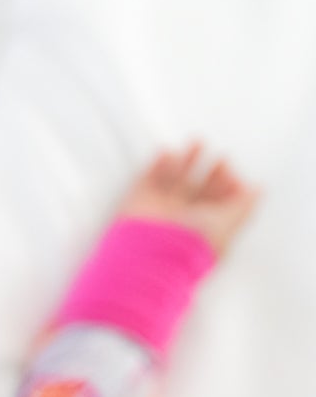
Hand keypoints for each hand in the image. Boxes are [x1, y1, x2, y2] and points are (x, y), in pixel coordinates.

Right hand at [120, 143, 259, 257]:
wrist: (153, 252)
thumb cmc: (190, 244)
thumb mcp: (231, 222)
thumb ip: (246, 204)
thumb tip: (257, 190)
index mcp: (202, 226)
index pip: (216, 200)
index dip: (225, 180)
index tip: (227, 168)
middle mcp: (180, 219)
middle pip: (195, 188)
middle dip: (206, 168)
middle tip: (214, 154)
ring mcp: (159, 212)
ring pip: (173, 180)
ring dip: (185, 160)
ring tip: (196, 143)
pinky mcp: (138, 204)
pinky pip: (148, 178)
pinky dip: (158, 164)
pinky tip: (168, 152)